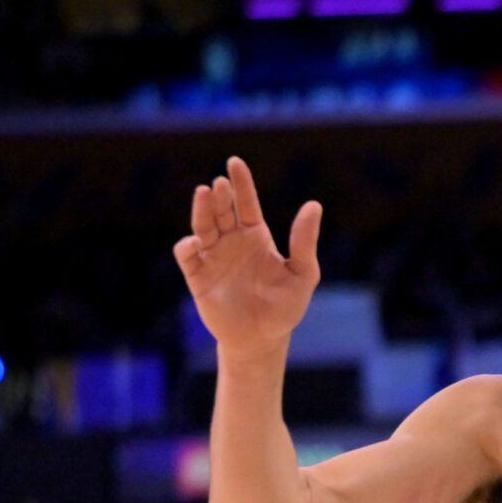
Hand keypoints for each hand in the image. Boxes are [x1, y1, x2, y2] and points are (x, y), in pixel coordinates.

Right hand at [172, 156, 322, 364]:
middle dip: (221, 196)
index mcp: (256, 237)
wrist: (262, 340)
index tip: (235, 163)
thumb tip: (314, 205)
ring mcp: (213, 257)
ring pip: (203, 226)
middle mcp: (232, 242)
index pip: (246, 203)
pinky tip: (197, 242)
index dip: (241, 183)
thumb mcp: (302, 274)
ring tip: (205, 194)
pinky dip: (188, 246)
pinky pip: (187, 255)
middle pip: (223, 211)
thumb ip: (304, 242)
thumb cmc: (285, 308)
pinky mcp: (198, 276)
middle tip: (221, 184)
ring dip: (202, 210)